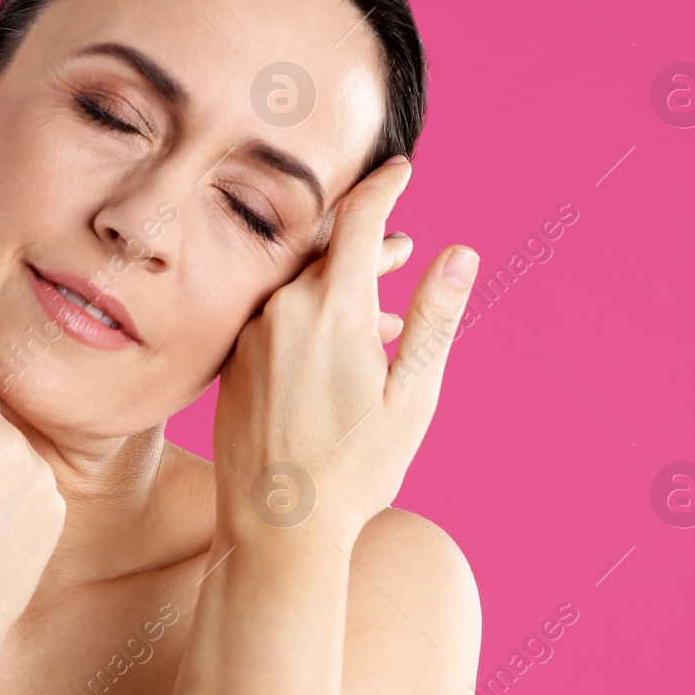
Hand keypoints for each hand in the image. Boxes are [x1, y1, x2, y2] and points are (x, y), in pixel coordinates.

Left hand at [210, 156, 478, 548]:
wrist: (277, 527)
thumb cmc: (355, 469)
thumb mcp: (412, 395)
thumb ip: (434, 318)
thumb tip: (460, 253)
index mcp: (332, 309)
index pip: (359, 219)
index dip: (384, 187)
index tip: (401, 168)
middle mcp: (282, 310)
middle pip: (328, 251)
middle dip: (369, 243)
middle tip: (405, 246)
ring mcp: (252, 335)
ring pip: (300, 287)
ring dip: (342, 287)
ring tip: (382, 312)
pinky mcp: (234, 361)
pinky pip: (275, 319)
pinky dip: (311, 318)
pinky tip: (340, 351)